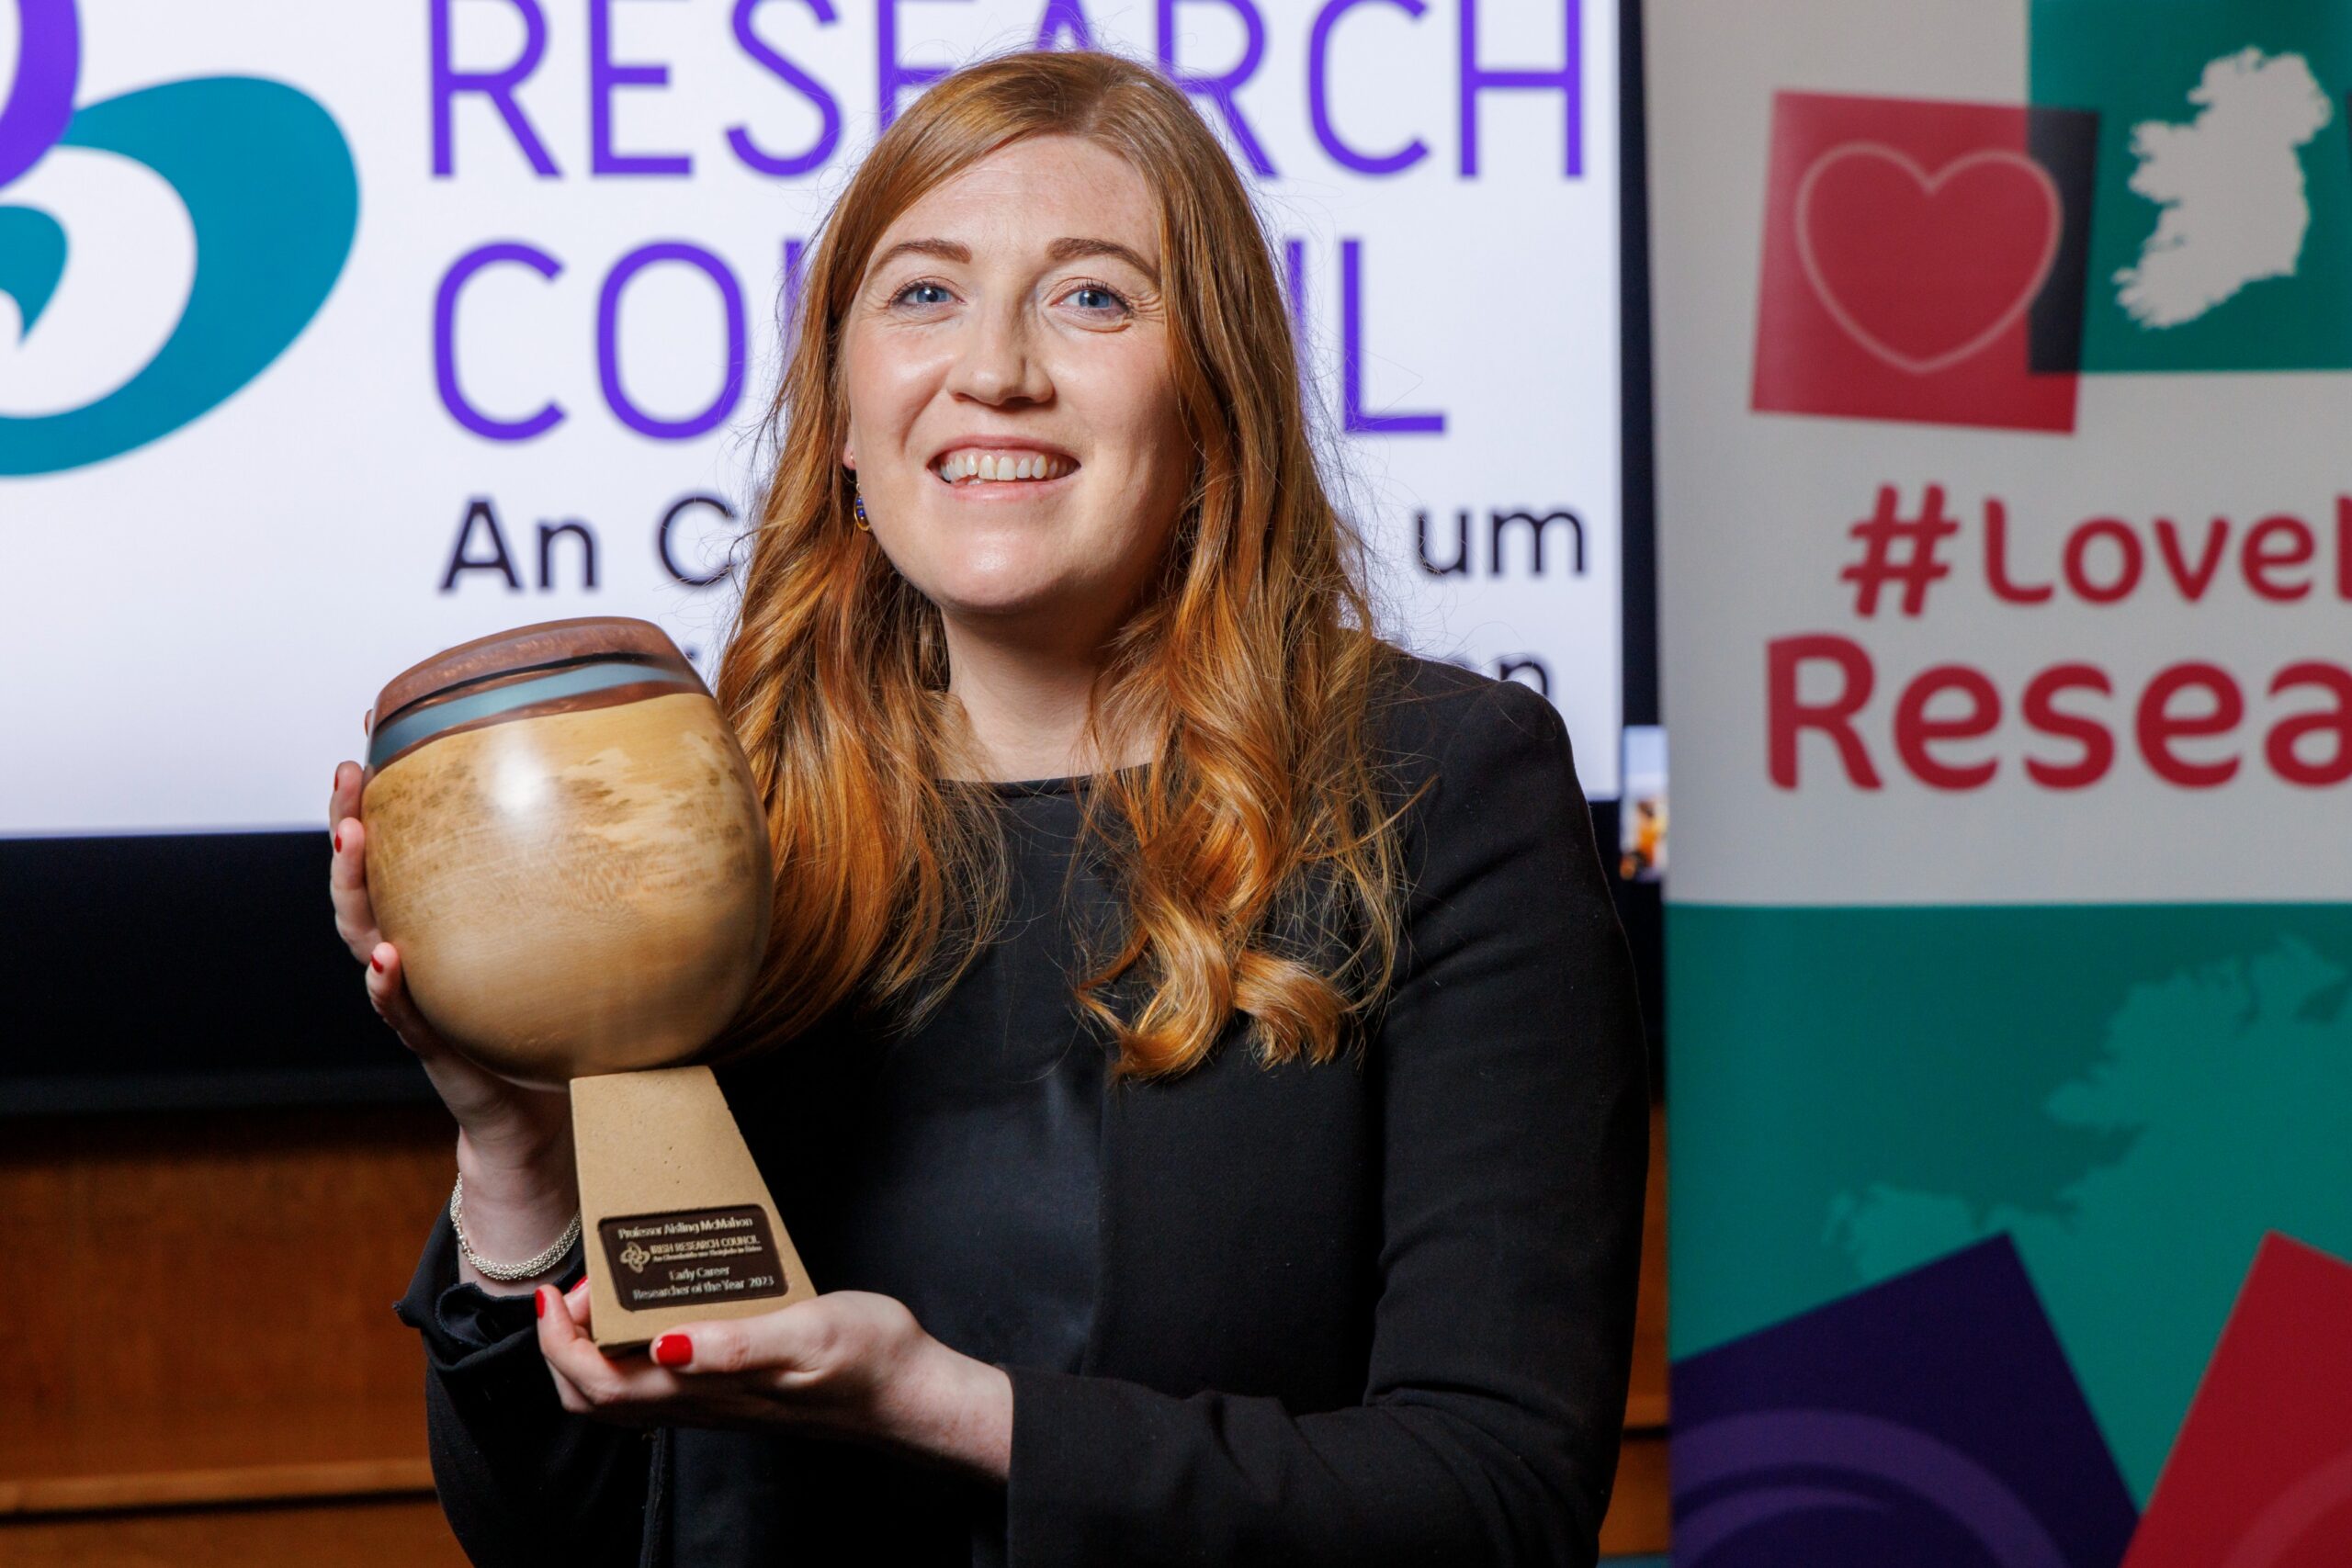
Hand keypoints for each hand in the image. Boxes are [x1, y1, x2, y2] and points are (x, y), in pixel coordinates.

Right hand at [327, 752, 569, 1166]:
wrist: (548, 1109)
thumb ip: (584, 876)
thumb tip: (644, 791)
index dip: (379, 795)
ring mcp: (418, 999)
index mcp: (441, 922)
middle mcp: (417, 953)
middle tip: (350, 777)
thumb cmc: (554, 1015)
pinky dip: (389, 987)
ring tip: (352, 842)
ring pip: (367, 938)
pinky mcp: (435, 1046)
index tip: (373, 732)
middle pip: (363, 883)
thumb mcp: (565, 937)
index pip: (399, 849)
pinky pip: (403, 1014)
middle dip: (347, 826)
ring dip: (354, 890)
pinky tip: (388, 959)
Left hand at [535, 1280, 1012, 1481]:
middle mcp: (699, 1403)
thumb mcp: (806, 1333)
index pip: (598, 1383)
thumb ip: (735, 1344)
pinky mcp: (731, 1391)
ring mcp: (713, 1401)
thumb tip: (666, 1345)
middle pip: (595, 1396)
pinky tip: (653, 1310)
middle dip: (563, 1346)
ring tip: (607, 1292)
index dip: (560, 1343)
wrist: (909, 1392)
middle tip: (580, 1286)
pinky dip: (628, 1349)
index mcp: (705, 1390)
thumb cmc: (867, 1359)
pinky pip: (654, 1382)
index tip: (558, 1293)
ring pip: (620, 1393)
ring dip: (591, 1349)